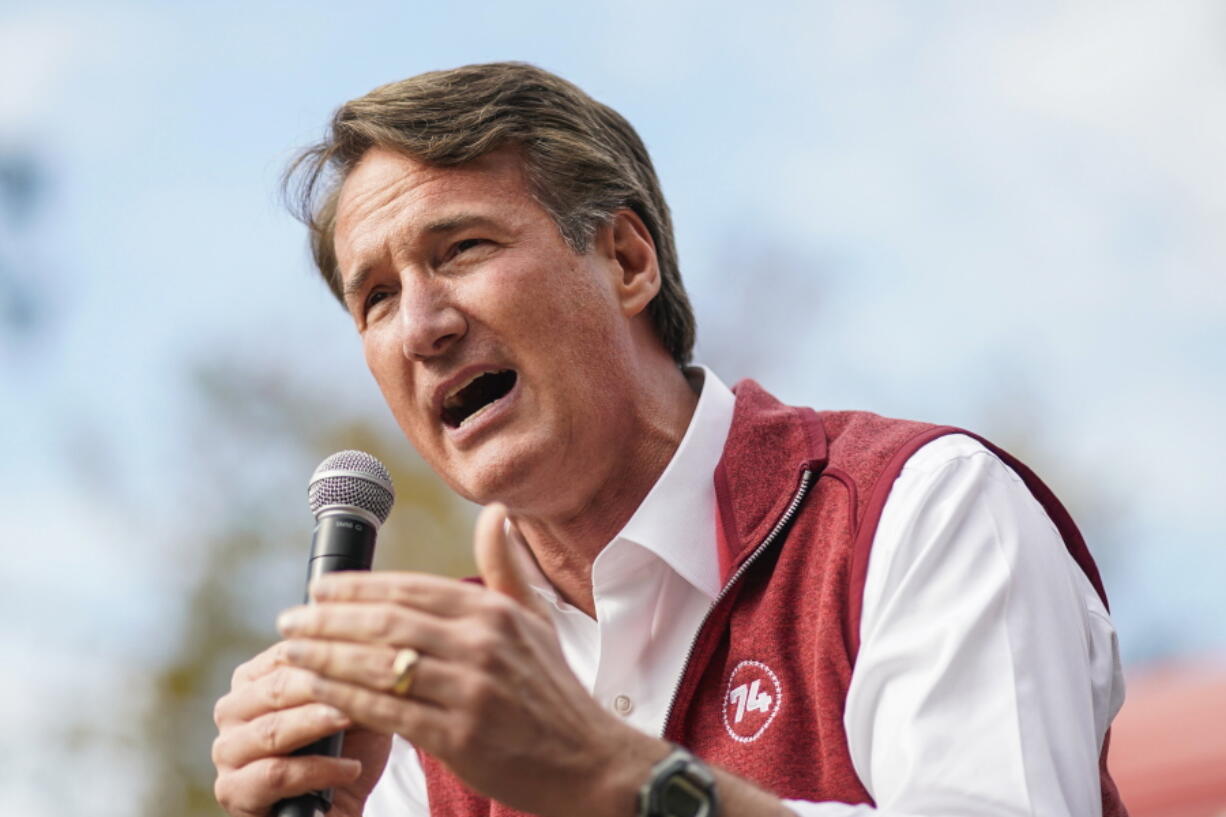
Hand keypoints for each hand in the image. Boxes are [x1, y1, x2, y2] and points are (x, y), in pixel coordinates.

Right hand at [211, 642, 390, 816]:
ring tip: (351, 719)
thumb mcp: (357, 702)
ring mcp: (227, 752)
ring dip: (315, 723)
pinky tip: (350, 768)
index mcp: (253, 679)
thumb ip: (353, 668)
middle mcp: (232, 711)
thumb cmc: (347, 746)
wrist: (339, 807)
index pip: (286, 653)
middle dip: (320, 685)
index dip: (327, 650)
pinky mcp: (233, 792)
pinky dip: (317, 770)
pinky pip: (275, 775)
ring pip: (271, 731)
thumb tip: (366, 629)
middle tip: (360, 682)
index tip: (364, 646)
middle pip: (274, 689)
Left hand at [275, 503, 668, 816]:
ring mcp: (470, 690)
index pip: (411, 588)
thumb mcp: (537, 620)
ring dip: (326, 656)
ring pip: (380, 664)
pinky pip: (387, 711)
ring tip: (292, 651)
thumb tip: (494, 512)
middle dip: (329, 619)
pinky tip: (318, 691)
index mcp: (495, 612)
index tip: (320, 588)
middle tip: (289, 618)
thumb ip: (505, 568)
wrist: (589, 761)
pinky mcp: (459, 736)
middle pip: (386, 622)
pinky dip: (346, 698)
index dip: (359, 587)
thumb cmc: (555, 691)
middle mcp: (481, 644)